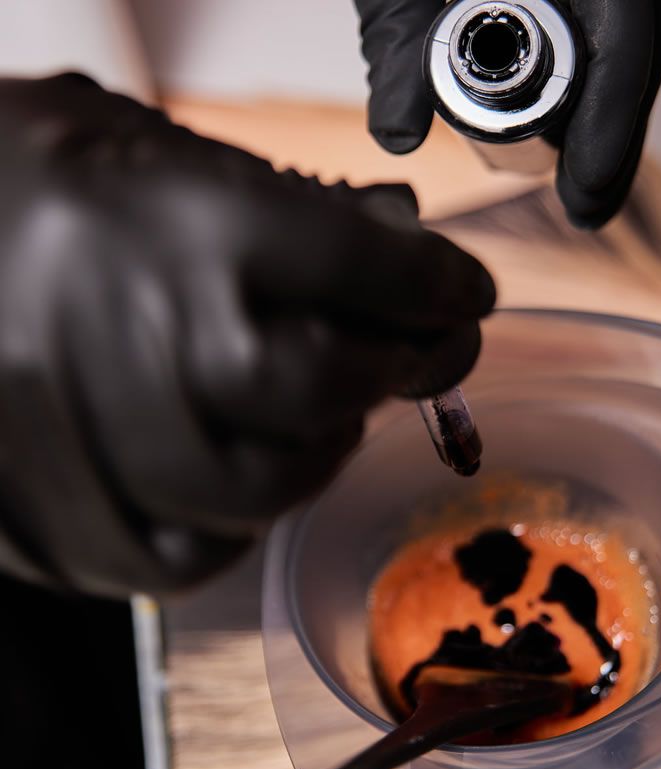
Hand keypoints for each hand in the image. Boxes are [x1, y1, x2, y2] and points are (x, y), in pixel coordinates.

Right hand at [0, 73, 494, 595]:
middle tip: (397, 358)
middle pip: (316, 387)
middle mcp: (122, 324)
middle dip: (388, 371)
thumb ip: (295, 219)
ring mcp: (74, 429)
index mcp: (171, 218)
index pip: (359, 260)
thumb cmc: (65, 189)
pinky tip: (240, 474)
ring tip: (318, 419)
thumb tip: (407, 267)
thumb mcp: (182, 162)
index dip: (435, 283)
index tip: (462, 294)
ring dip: (317, 456)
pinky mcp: (43, 506)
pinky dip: (237, 525)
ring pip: (258, 493)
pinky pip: (182, 558)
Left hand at [354, 0, 660, 227]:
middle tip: (586, 208)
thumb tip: (398, 136)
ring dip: (606, 126)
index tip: (587, 182)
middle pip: (636, 53)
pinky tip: (573, 143)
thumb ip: (400, 45)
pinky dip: (591, 96)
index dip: (611, 116)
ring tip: (583, 195)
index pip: (627, 32)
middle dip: (613, 140)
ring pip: (624, 50)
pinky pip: (603, 40)